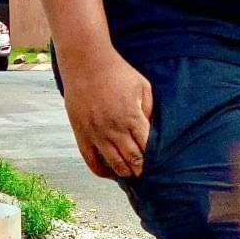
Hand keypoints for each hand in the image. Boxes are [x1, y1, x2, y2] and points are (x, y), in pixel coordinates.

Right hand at [59, 48, 152, 179]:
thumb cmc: (118, 72)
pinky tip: (110, 173)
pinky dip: (101, 171)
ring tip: (131, 175)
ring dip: (124, 173)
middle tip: (145, 174)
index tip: (158, 164)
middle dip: (140, 170)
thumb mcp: (142, 86)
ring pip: (113, 164)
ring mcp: (96, 133)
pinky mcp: (81, 134)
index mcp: (132, 117)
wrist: (86, 63)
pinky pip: (91, 160)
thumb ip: (149, 109)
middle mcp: (114, 129)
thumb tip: (151, 129)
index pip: (146, 149)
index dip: (152, 160)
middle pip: (131, 160)